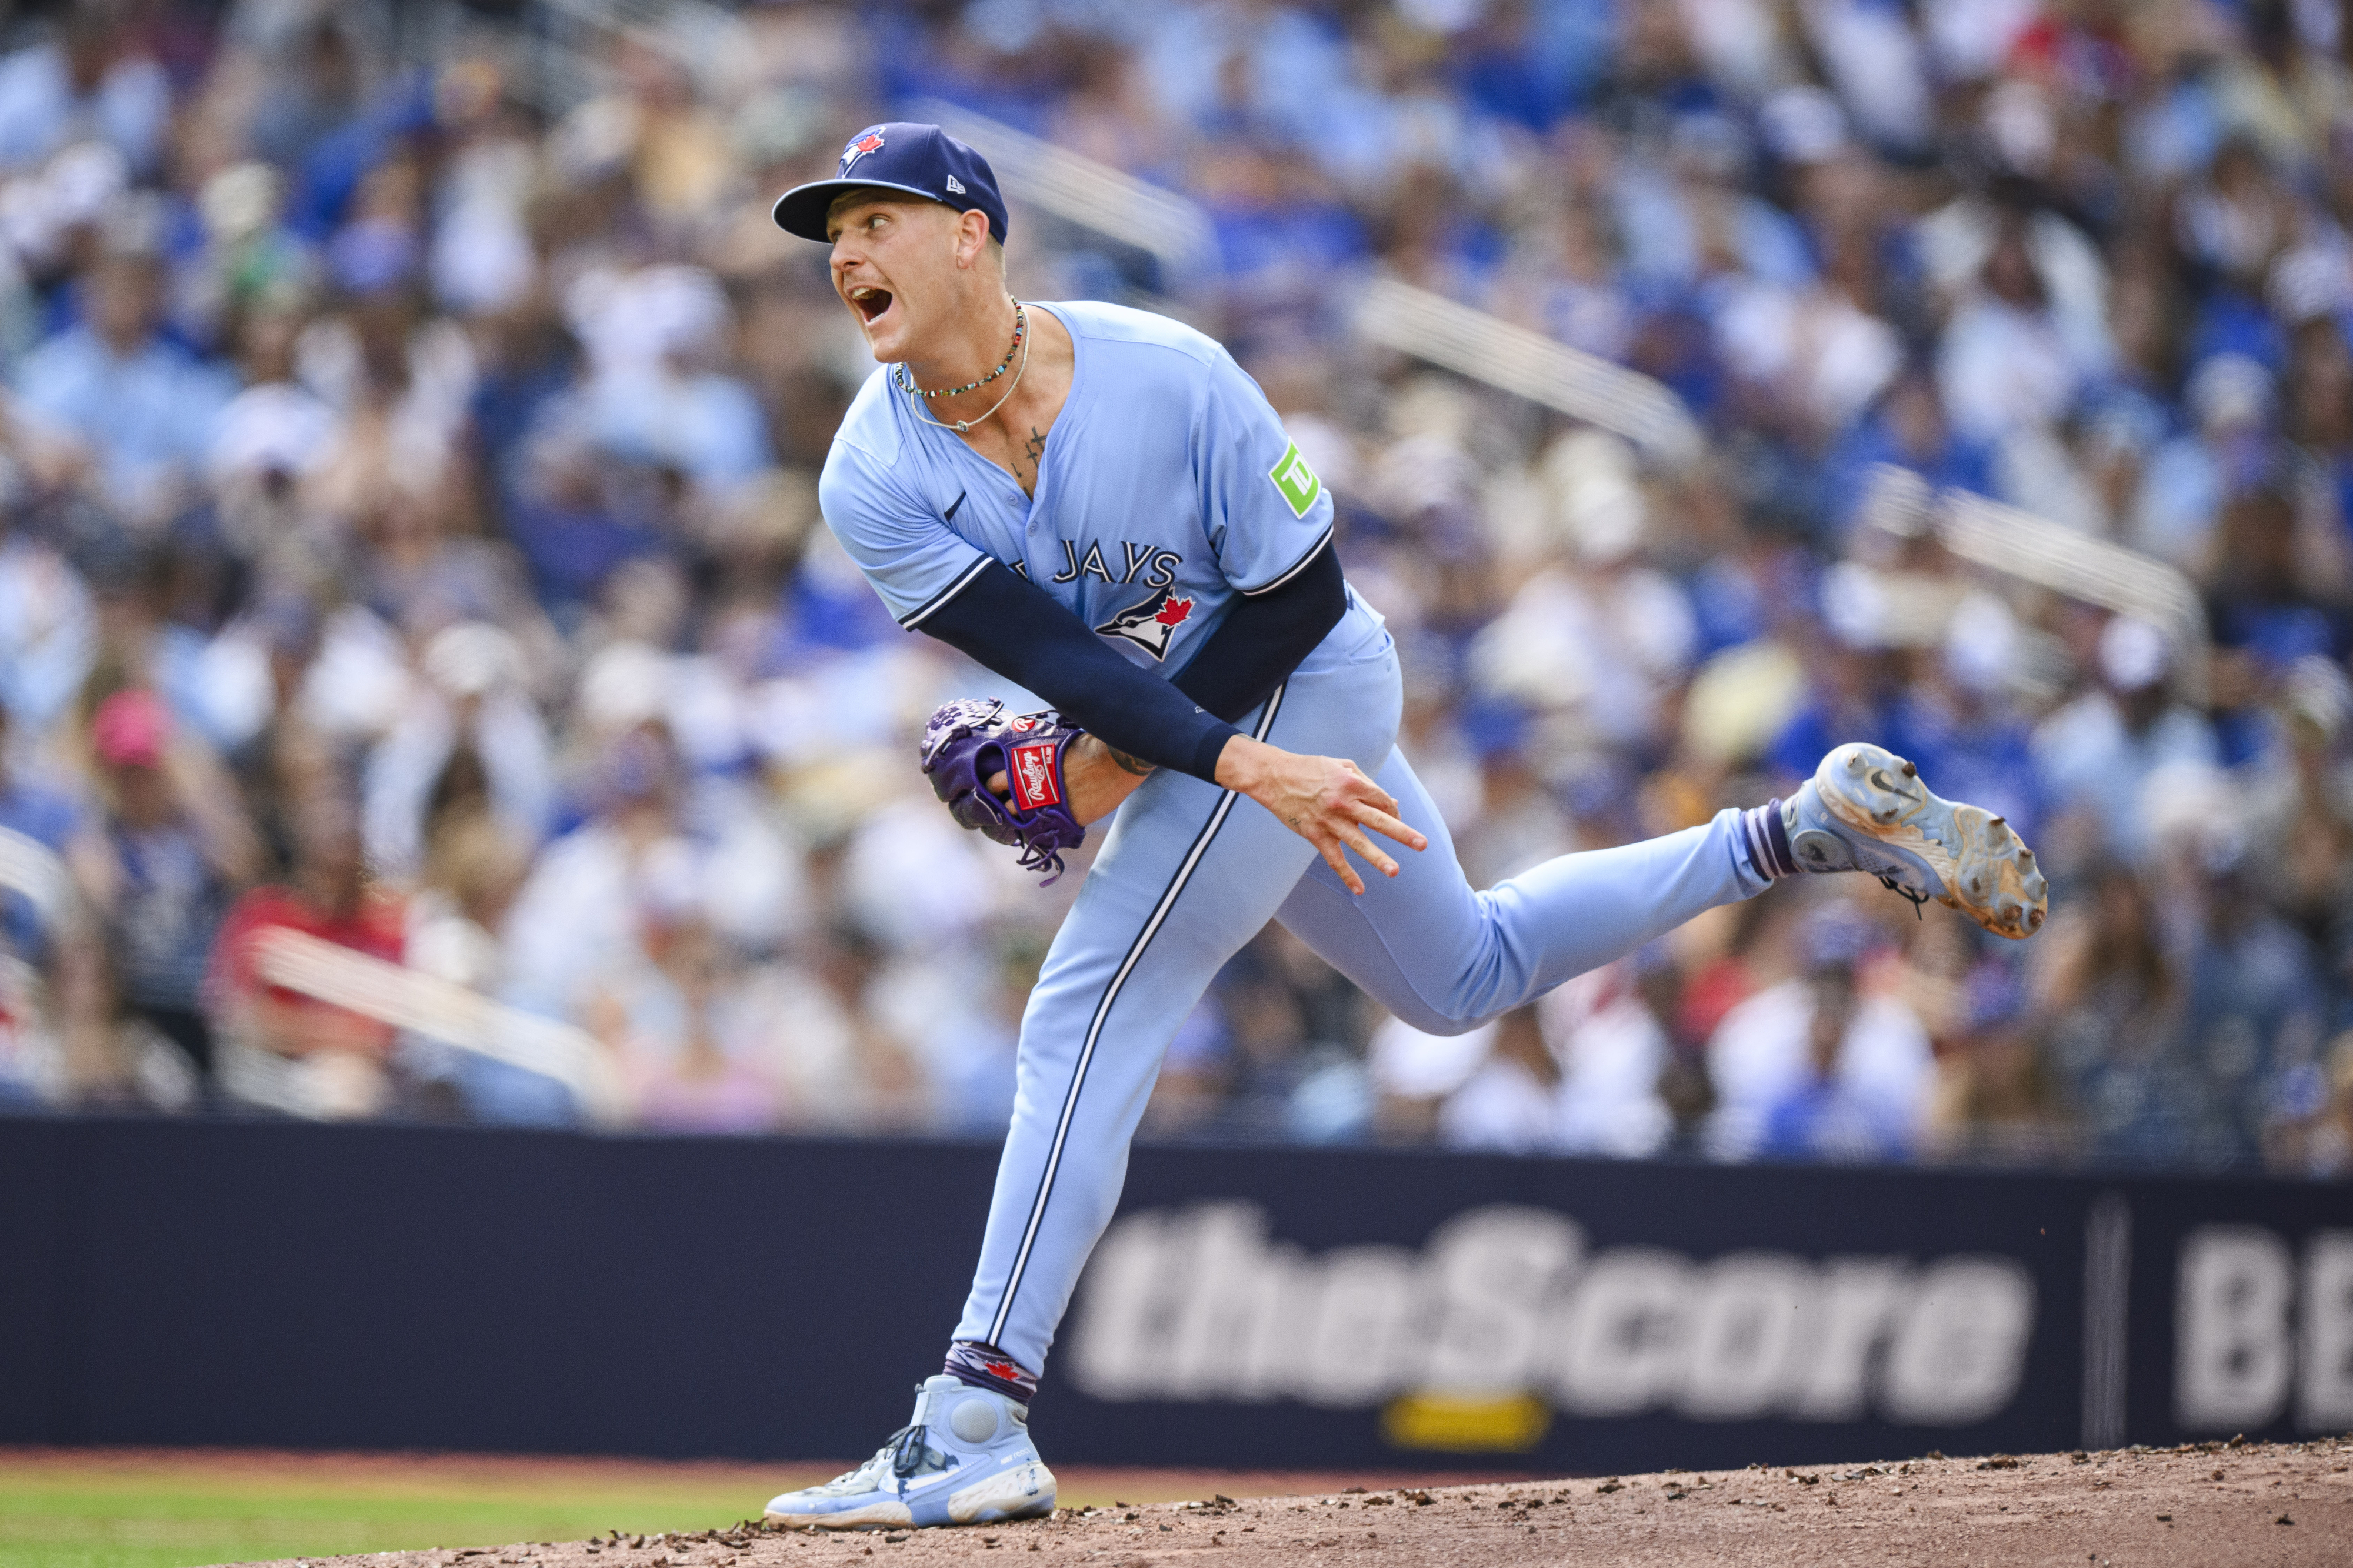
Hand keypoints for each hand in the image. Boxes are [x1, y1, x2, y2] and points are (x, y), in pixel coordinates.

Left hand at [987, 735, 1153, 826]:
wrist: (1113, 762)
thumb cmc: (1086, 746)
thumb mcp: (1053, 745)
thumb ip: (1038, 757)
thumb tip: (1033, 758)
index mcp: (1024, 769)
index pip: (995, 783)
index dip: (993, 788)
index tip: (995, 791)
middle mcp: (1030, 792)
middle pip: (1008, 808)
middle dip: (1008, 809)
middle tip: (1013, 809)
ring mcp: (1047, 809)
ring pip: (1027, 824)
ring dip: (1028, 822)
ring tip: (1032, 818)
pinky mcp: (1065, 822)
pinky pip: (1051, 829)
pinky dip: (1052, 827)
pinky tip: (1055, 823)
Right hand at [1214, 735, 1425, 894]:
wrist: (1275, 776)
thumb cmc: (1312, 769)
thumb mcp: (1342, 766)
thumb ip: (1367, 783)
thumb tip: (1391, 803)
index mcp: (1352, 782)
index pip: (1382, 800)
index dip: (1393, 809)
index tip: (1393, 815)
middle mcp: (1343, 802)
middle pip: (1378, 819)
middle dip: (1402, 832)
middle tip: (1422, 844)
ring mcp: (1329, 821)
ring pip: (1358, 842)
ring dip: (1377, 857)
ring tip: (1394, 871)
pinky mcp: (1315, 835)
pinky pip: (1334, 858)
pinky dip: (1347, 875)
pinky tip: (1360, 889)